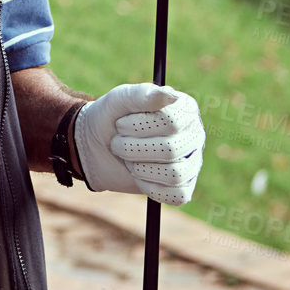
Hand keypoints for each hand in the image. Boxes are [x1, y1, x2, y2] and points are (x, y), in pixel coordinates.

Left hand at [72, 83, 204, 203]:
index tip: (120, 124)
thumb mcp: (121, 99)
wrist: (95, 147)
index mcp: (184, 109)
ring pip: (175, 174)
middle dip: (134, 149)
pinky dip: (151, 188)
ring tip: (128, 159)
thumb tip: (172, 95)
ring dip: (140, 168)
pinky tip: (139, 175)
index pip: (172, 122)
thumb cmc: (112, 117)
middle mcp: (194, 135)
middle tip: (118, 144)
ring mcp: (192, 162)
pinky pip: (176, 195)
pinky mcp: (184, 187)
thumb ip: (144, 95)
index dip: (140, 127)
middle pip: (172, 149)